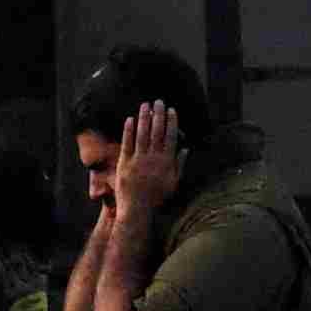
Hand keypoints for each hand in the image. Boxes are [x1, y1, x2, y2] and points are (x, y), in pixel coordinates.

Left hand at [98, 100, 187, 232]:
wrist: (138, 209)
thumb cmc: (158, 197)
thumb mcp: (174, 183)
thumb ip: (180, 165)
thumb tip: (186, 148)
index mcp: (166, 162)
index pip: (170, 137)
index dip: (171, 122)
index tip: (171, 110)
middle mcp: (153, 159)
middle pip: (156, 132)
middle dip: (158, 115)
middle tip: (158, 101)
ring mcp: (138, 160)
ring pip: (142, 135)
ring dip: (144, 118)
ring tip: (145, 105)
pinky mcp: (124, 163)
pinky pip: (127, 143)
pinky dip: (128, 131)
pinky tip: (130, 119)